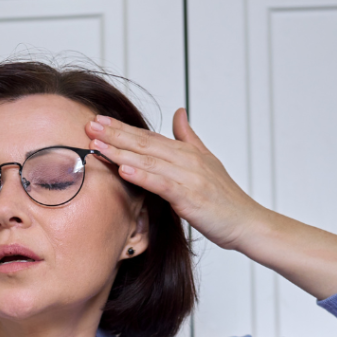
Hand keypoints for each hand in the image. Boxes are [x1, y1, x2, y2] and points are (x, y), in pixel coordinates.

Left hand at [86, 109, 336, 298]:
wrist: (248, 223)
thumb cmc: (225, 200)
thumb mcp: (207, 162)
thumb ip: (189, 138)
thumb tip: (179, 113)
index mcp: (186, 152)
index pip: (149, 137)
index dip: (122, 128)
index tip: (99, 121)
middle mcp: (186, 159)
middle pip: (144, 143)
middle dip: (115, 133)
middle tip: (89, 124)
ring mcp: (188, 176)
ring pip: (149, 160)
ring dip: (121, 150)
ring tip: (97, 143)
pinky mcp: (190, 196)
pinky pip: (161, 183)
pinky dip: (142, 174)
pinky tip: (123, 169)